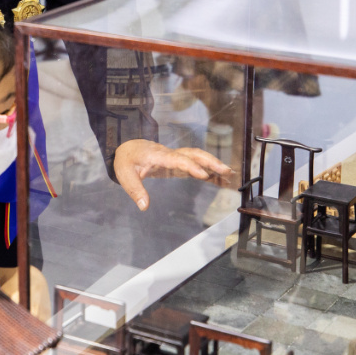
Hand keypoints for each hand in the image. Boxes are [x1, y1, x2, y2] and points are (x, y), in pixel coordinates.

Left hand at [113, 139, 231, 210]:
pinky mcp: (178, 162)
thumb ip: (135, 190)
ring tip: (230, 175)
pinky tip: (220, 179)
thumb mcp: (125, 175)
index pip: (177, 159)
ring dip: (214, 165)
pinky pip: (195, 165)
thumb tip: (144, 206)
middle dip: (211, 162)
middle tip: (227, 171)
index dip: (191, 166)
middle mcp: (170, 154)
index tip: (204, 175)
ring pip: (197, 157)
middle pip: (193, 154)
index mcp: (157, 155)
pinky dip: (209, 171)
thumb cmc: (126, 161)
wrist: (127, 148)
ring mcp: (175, 157)